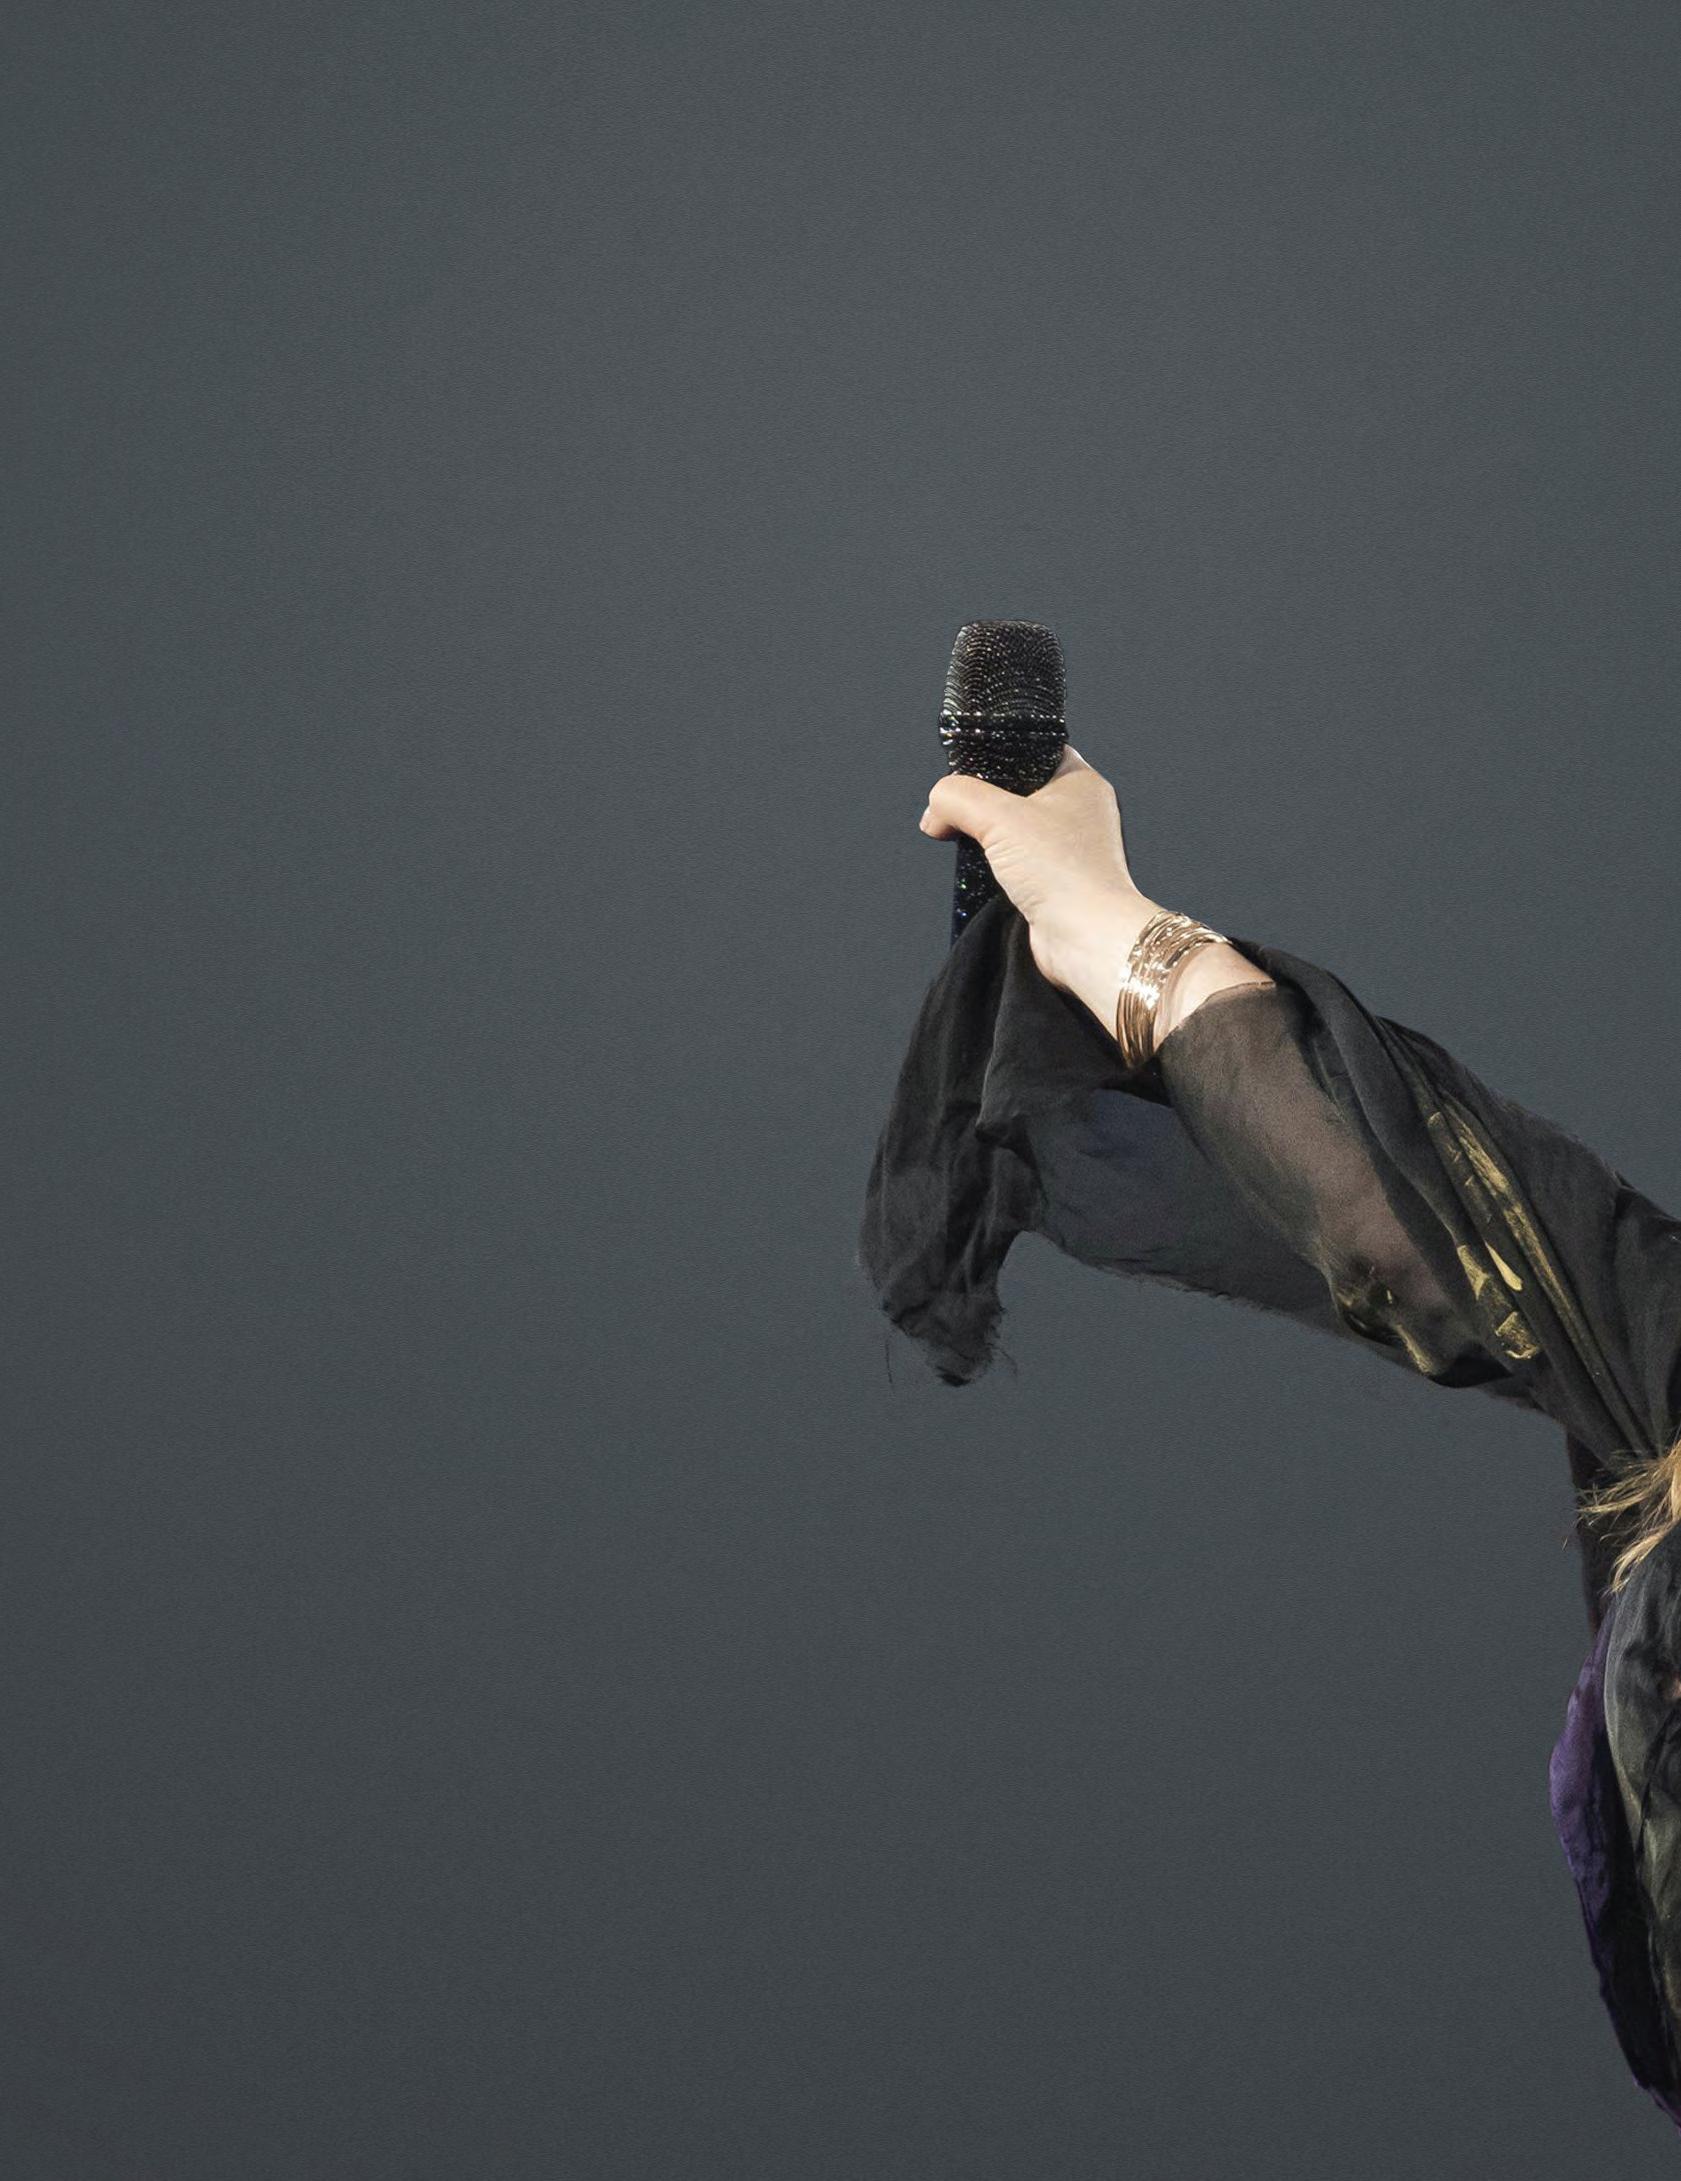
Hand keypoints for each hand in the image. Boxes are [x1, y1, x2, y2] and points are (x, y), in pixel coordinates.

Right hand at [918, 744, 1146, 992]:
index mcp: (1080, 781)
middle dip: (981, 801)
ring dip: (985, 837)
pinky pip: (1016, 863)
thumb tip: (935, 810)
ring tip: (965, 842)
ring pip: (1013, 829)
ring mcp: (1069, 849)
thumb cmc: (1062, 872)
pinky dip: (995, 867)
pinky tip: (981, 873)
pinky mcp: (1056, 881)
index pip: (1032, 750)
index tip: (964, 771)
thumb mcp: (997, 817)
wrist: (1086, 938)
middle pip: (1016, 790)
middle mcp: (1079, 812)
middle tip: (955, 811)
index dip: (995, 756)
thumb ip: (957, 798)